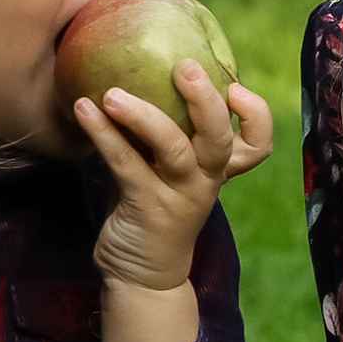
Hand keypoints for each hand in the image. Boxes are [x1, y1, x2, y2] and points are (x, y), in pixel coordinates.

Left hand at [80, 62, 274, 297]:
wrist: (142, 274)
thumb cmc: (152, 206)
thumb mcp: (168, 168)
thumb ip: (166, 129)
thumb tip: (135, 66)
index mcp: (217, 168)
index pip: (258, 143)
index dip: (256, 114)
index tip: (235, 87)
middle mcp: (205, 179)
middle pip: (221, 139)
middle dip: (206, 100)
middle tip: (185, 66)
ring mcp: (178, 195)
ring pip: (174, 149)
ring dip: (144, 115)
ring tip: (113, 93)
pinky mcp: (147, 207)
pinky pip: (126, 164)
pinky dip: (104, 134)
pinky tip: (83, 110)